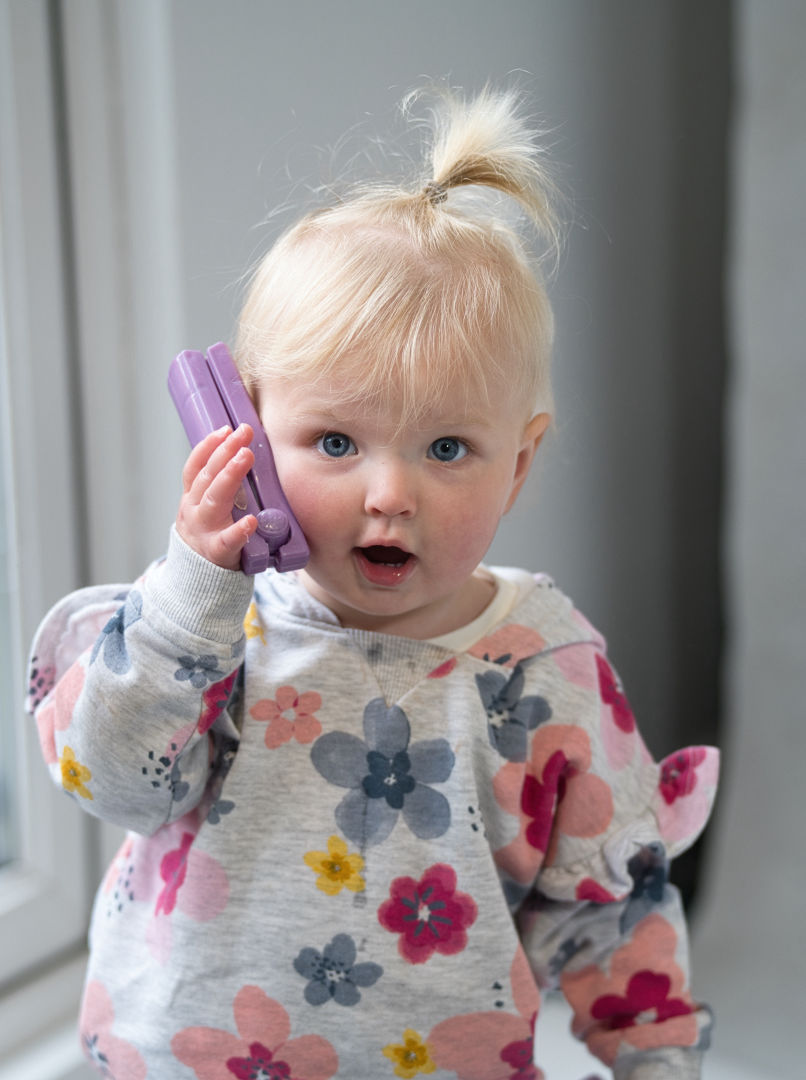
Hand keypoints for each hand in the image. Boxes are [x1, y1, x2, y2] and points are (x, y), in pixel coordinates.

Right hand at [175, 424, 257, 570]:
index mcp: (192, 498)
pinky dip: (239, 530)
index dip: (208, 446)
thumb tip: (239, 455)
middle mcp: (194, 510)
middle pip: (207, 476)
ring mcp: (204, 531)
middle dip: (224, 452)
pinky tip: (252, 521)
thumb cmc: (208, 537)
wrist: (195, 579)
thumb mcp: (204, 509)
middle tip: (243, 434)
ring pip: (214, 500)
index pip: (195, 467)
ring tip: (246, 457)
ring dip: (230, 475)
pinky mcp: (217, 552)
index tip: (225, 428)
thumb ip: (216, 487)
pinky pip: (227, 541)